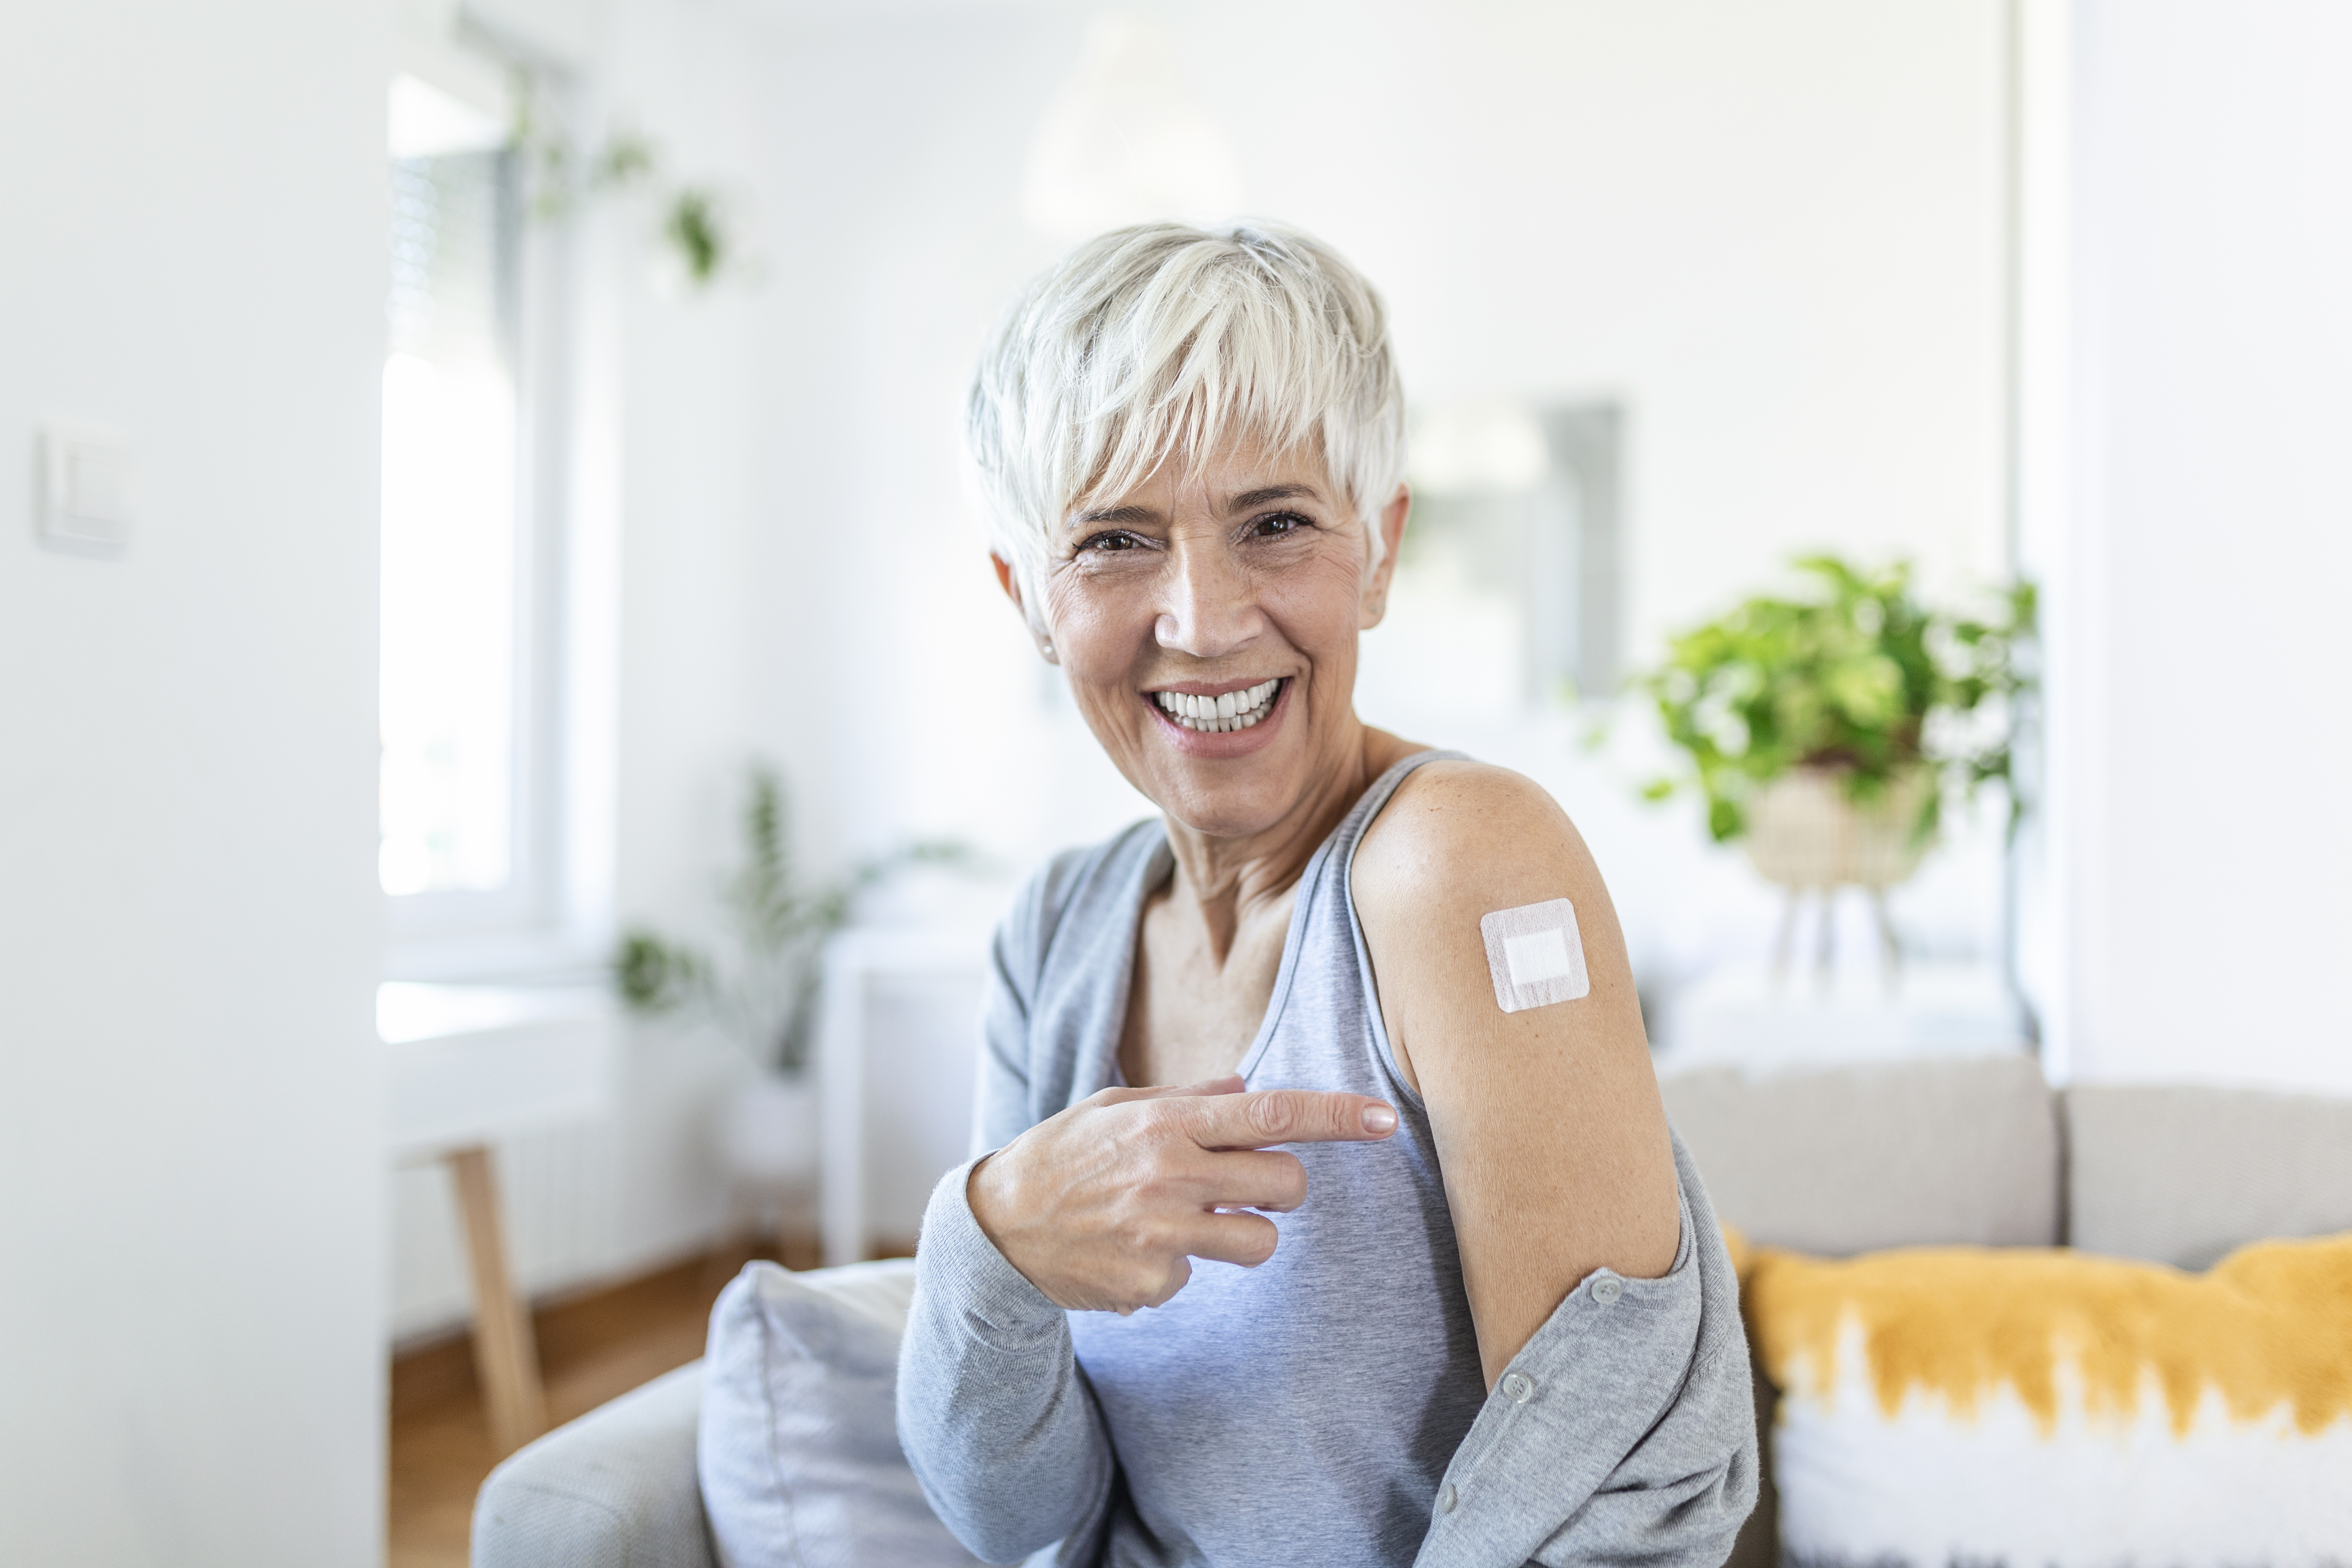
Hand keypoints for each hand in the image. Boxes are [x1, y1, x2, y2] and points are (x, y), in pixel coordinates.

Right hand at [967, 1075, 1398, 1312]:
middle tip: (1242, 1185)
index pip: (1273, 1114)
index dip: (1337, 1117)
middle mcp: (1172, 1175)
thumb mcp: (1116, 1106)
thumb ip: (1186, 1098)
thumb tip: (1246, 1087)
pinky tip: (1133, 1250)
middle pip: (1285, 1184)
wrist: (998, 1226)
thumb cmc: (1063, 1155)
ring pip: (1260, 1242)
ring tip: (1184, 1221)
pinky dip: (1176, 1266)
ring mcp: (1164, 1234)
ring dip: (1239, 1233)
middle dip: (1279, 1187)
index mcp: (1168, 1122)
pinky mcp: (1153, 1283)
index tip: (1386, 1120)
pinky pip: (1199, 1276)